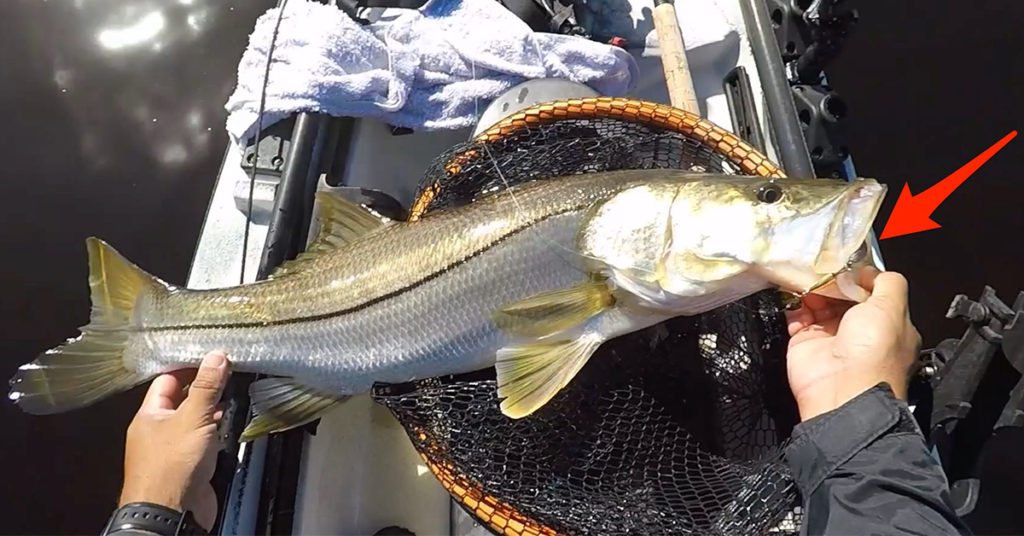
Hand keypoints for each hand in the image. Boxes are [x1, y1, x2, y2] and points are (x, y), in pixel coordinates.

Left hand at [118, 351, 230, 530]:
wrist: (171, 513)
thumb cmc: (171, 466)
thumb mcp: (192, 418)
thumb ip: (206, 388)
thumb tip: (216, 357)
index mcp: (149, 416)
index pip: (167, 381)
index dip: (189, 368)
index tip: (212, 359)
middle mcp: (158, 431)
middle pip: (182, 400)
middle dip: (205, 389)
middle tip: (228, 375)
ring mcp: (173, 449)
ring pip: (194, 421)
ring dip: (212, 412)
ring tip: (233, 398)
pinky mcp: (188, 466)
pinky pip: (203, 442)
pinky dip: (216, 433)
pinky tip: (228, 429)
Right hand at [785, 269, 921, 421]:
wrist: (841, 389)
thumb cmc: (873, 351)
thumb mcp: (893, 307)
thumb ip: (888, 282)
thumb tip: (869, 272)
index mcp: (887, 325)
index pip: (873, 294)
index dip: (861, 279)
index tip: (849, 267)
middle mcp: (860, 332)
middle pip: (843, 296)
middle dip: (834, 283)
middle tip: (825, 272)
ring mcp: (831, 337)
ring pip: (819, 303)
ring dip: (813, 291)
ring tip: (810, 284)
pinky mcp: (805, 342)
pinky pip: (797, 317)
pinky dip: (795, 307)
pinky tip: (798, 299)